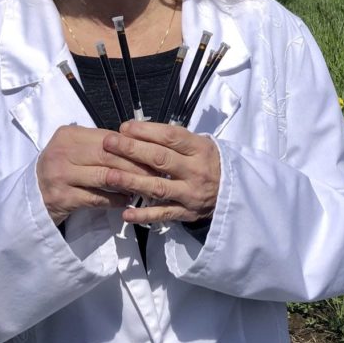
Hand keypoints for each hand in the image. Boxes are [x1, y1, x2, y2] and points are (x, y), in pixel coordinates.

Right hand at [36, 125, 156, 224]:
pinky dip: (115, 199)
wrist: (32, 196)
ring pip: (106, 177)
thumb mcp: (75, 149)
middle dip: (137, 165)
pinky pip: (97, 198)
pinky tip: (127, 201)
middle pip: (109, 156)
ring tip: (146, 187)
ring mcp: (60, 175)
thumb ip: (100, 145)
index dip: (134, 146)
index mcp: (68, 135)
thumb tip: (139, 145)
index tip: (155, 153)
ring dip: (130, 183)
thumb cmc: (62, 169)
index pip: (109, 138)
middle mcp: (62, 152)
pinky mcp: (62, 198)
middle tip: (158, 172)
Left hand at [102, 121, 220, 224]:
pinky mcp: (186, 213)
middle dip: (132, 150)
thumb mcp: (201, 145)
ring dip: (132, 181)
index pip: (171, 137)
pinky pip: (163, 214)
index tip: (125, 127)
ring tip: (109, 175)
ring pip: (158, 187)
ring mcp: (190, 193)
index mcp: (200, 149)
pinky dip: (144, 215)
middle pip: (160, 159)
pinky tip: (126, 213)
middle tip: (109, 142)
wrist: (235, 193)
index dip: (146, 131)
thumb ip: (175, 140)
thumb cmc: (209, 163)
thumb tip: (140, 129)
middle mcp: (195, 171)